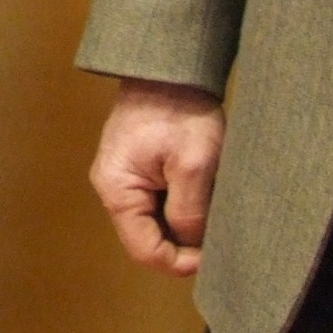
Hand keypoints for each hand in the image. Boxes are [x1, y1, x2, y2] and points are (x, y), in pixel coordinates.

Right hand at [90, 77, 225, 276]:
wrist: (169, 69)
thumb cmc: (179, 111)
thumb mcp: (193, 165)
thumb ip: (190, 212)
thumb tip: (192, 245)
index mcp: (118, 190)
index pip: (145, 250)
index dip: (180, 262)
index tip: (213, 256)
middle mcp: (113, 189)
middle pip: (148, 239)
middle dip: (184, 244)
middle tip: (219, 235)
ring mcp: (124, 178)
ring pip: (155, 223)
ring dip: (185, 224)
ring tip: (213, 210)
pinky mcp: (138, 169)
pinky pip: (158, 203)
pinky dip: (182, 207)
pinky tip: (202, 195)